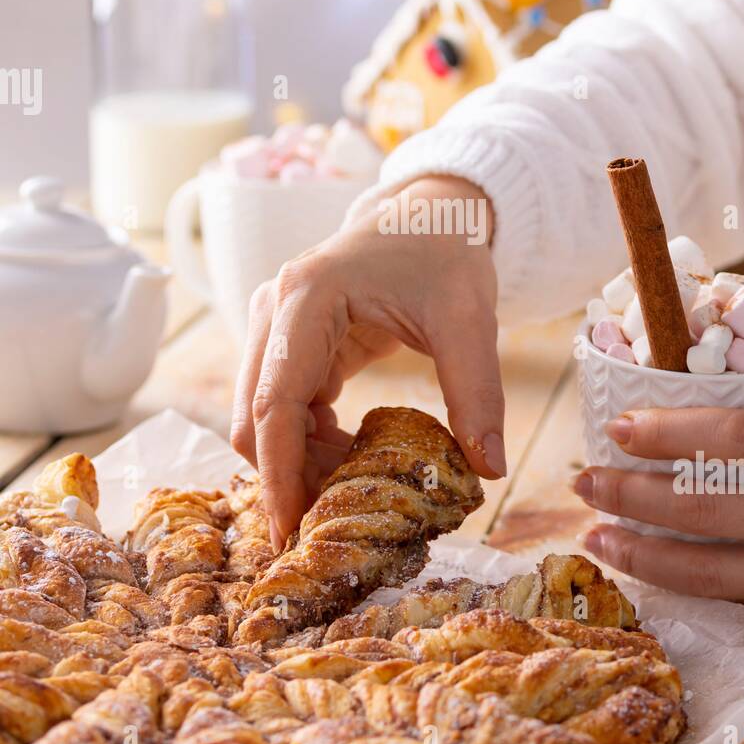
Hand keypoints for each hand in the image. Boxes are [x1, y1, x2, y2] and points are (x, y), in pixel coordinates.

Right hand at [230, 175, 502, 549]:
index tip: (291, 530)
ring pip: (260, 418)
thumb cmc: (445, 255)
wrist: (428, 213)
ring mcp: (273, 324)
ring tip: (351, 490)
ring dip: (297, 462)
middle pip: (253, 417)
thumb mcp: (470, 320)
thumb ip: (479, 392)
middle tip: (329, 527)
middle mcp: (273, 309)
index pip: (276, 402)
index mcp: (307, 297)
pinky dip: (307, 441)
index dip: (280, 473)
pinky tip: (348, 454)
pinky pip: (281, 407)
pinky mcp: (286, 340)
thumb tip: (490, 469)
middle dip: (285, 478)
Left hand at [576, 392, 743, 630]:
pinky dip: (688, 591)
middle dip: (632, 494)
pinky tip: (650, 574)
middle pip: (708, 506)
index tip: (618, 427)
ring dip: (642, 555)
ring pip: (714, 572)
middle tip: (585, 481)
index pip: (738, 436)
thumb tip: (715, 360)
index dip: (670, 431)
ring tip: (597, 536)